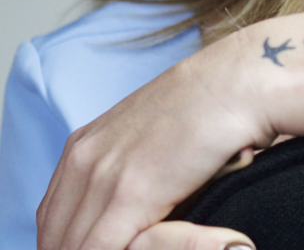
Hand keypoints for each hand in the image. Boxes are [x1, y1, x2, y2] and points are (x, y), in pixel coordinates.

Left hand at [36, 31, 274, 249]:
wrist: (236, 83)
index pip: (52, 216)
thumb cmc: (210, 108)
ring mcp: (105, 175)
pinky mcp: (133, 192)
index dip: (67, 243)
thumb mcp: (152, 136)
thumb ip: (132, 167)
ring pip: (73, 245)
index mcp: (85, 145)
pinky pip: (102, 248)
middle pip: (54, 234)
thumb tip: (137, 206)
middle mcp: (84, 158)